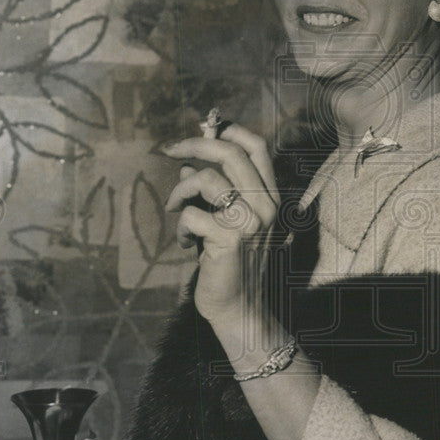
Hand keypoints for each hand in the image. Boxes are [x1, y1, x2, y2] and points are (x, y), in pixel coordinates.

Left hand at [163, 124, 278, 325]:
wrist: (239, 309)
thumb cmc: (228, 263)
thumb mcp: (222, 220)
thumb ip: (213, 192)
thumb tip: (185, 165)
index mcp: (270, 197)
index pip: (258, 147)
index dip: (228, 131)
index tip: (201, 131)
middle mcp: (267, 205)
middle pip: (231, 153)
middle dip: (194, 145)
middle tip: (169, 151)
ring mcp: (252, 221)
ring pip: (206, 179)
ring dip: (180, 192)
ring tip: (175, 210)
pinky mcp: (231, 238)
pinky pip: (191, 214)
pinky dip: (179, 227)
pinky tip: (183, 244)